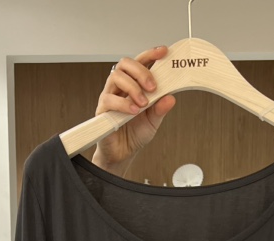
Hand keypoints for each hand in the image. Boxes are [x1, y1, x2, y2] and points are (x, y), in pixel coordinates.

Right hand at [92, 45, 176, 177]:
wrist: (122, 154)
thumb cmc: (135, 133)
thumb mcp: (154, 121)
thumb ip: (161, 108)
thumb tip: (171, 97)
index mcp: (135, 84)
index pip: (141, 62)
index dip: (151, 54)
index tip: (164, 52)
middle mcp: (121, 87)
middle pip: (126, 63)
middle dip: (141, 71)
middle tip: (153, 87)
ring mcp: (110, 95)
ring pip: (116, 76)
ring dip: (133, 87)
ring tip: (143, 103)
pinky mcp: (102, 109)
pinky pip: (109, 99)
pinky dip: (123, 104)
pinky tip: (133, 111)